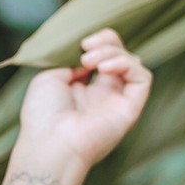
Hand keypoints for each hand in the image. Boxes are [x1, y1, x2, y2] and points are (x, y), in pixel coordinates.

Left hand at [19, 28, 151, 167]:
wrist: (49, 143)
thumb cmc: (42, 114)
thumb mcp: (48, 78)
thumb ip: (70, 63)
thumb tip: (87, 57)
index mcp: (80, 90)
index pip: (100, 57)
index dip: (96, 43)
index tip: (80, 44)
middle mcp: (101, 96)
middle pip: (120, 57)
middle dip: (108, 41)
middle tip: (87, 47)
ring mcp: (116, 102)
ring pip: (133, 64)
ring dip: (114, 53)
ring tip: (90, 61)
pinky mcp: (130, 110)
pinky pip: (142, 79)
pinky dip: (127, 65)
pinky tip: (105, 68)